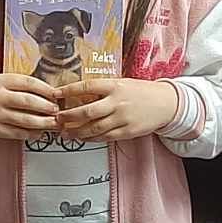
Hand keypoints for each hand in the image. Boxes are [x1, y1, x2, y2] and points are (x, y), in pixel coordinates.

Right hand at [0, 73, 59, 140]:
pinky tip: (38, 132)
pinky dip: (31, 134)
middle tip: (57, 110)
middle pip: (29, 102)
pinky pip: (18, 133)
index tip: (56, 94)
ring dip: (43, 122)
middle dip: (47, 107)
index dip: (46, 89)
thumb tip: (45, 93)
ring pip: (26, 119)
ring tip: (53, 123)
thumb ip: (18, 85)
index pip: (28, 83)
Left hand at [53, 79, 179, 141]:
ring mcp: (122, 118)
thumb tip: (79, 94)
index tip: (55, 94)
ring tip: (66, 133)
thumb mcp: (122, 83)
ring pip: (94, 128)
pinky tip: (83, 138)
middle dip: (68, 117)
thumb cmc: (141, 91)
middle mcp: (117, 102)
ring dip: (77, 132)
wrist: (166, 103)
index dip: (68, 91)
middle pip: (87, 111)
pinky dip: (91, 138)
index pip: (86, 87)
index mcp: (115, 86)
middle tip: (57, 119)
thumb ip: (103, 89)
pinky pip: (105, 137)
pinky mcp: (127, 132)